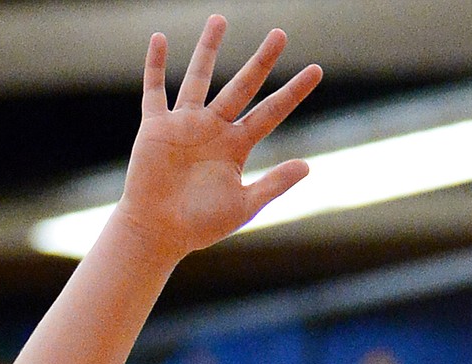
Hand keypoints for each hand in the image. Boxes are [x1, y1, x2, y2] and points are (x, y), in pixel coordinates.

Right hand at [116, 15, 321, 263]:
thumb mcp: (243, 206)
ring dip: (208, 49)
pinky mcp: (155, 127)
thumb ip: (274, 185)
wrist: (157, 233)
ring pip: (199, 77)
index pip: (270, 113)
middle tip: (280, 33)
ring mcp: (184, 124)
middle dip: (261, 61)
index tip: (317, 70)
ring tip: (220, 19)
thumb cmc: (199, 226)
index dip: (293, 92)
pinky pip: (155, 90)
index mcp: (235, 147)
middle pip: (242, 86)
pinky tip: (159, 40)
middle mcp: (213, 129)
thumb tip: (308, 166)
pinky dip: (155, 66)